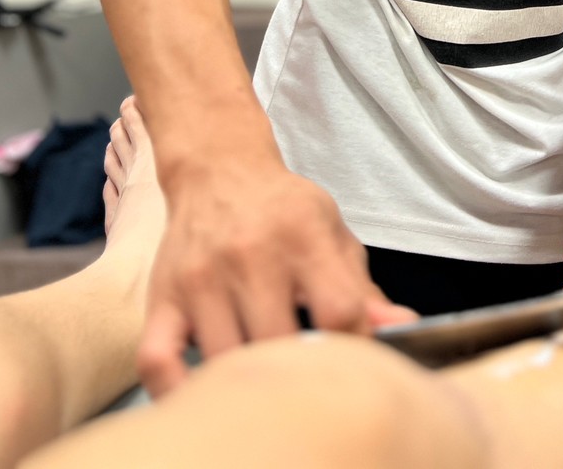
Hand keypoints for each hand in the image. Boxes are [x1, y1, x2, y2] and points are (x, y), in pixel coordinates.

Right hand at [138, 148, 416, 396]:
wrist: (219, 170)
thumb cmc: (284, 211)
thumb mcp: (333, 234)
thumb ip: (365, 289)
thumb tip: (404, 327)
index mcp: (303, 235)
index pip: (339, 310)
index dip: (354, 345)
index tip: (353, 359)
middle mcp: (250, 254)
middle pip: (280, 342)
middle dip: (299, 370)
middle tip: (306, 377)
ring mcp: (201, 277)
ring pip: (225, 361)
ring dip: (246, 381)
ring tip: (264, 381)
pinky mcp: (162, 296)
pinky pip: (158, 360)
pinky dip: (176, 390)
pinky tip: (203, 393)